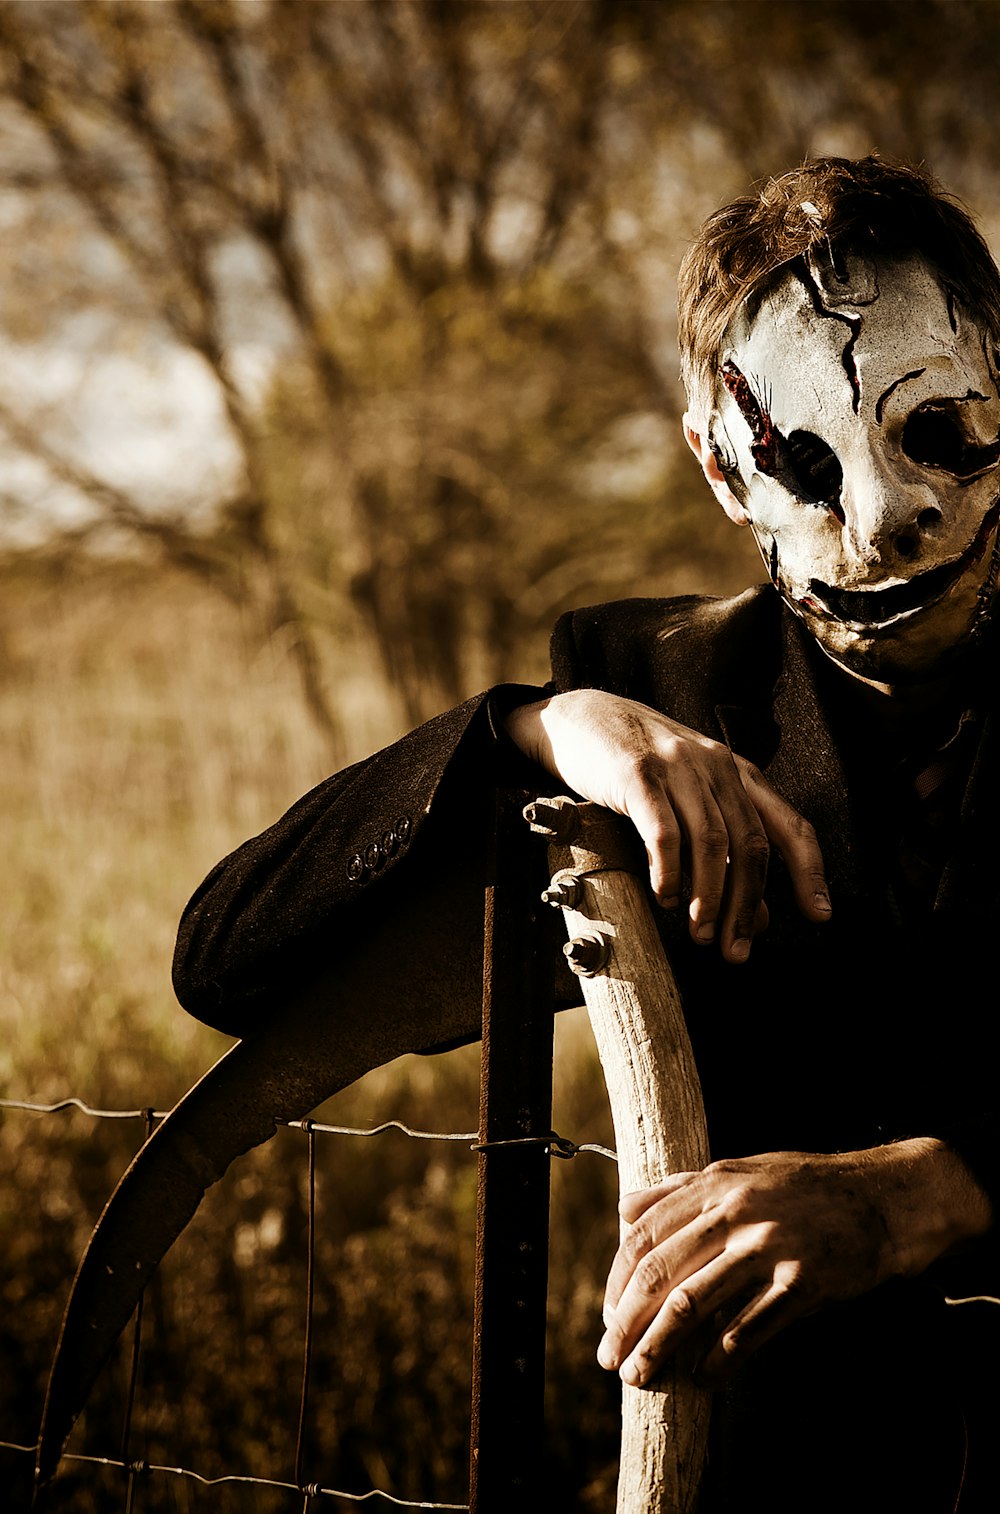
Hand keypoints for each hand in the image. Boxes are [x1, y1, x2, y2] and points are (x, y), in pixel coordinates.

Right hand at [504, 689, 829, 962]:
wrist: (579, 719)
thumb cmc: (636, 767)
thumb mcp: (687, 800)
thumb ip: (721, 848)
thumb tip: (755, 918)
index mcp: (736, 773)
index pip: (789, 825)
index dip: (809, 871)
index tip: (818, 914)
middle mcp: (715, 765)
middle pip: (749, 844)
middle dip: (746, 904)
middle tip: (734, 950)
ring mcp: (678, 765)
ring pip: (711, 841)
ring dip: (709, 897)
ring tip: (700, 933)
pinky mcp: (637, 772)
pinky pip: (664, 830)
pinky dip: (669, 871)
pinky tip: (666, 897)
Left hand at [597, 1139, 992, 1387]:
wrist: (884, 1197)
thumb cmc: (806, 1187)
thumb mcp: (740, 1169)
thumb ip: (682, 1189)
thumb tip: (624, 1210)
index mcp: (714, 1183)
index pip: (644, 1235)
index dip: (617, 1280)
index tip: (607, 1315)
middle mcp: (736, 1210)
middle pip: (661, 1272)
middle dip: (627, 1321)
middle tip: (611, 1358)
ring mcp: (770, 1245)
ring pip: (695, 1303)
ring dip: (661, 1346)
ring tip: (642, 1375)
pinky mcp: (804, 1281)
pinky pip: (750, 1327)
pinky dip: (720, 1357)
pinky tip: (703, 1377)